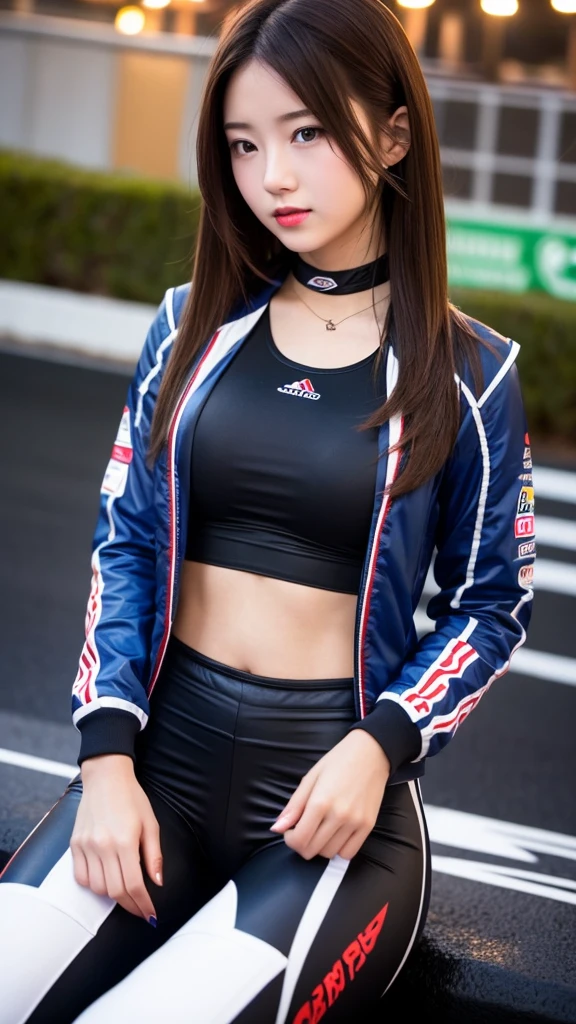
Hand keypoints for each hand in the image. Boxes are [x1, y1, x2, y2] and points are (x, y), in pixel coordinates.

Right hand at [71, 754, 162, 923]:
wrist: (106, 777)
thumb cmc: (131, 798)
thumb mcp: (151, 823)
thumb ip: (154, 855)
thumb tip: (157, 882)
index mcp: (124, 841)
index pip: (134, 885)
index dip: (143, 904)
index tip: (150, 915)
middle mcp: (102, 846)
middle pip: (115, 891)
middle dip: (130, 905)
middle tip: (140, 908)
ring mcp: (86, 846)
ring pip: (97, 888)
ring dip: (112, 896)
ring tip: (124, 892)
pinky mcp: (74, 844)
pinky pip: (81, 877)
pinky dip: (93, 885)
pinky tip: (104, 880)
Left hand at [270, 730, 390, 860]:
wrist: (371, 752)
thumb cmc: (337, 761)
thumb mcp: (310, 778)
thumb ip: (293, 806)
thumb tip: (276, 829)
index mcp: (320, 802)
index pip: (299, 840)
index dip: (289, 840)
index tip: (290, 830)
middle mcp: (339, 815)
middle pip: (312, 850)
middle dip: (301, 844)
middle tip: (302, 830)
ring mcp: (355, 822)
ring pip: (329, 853)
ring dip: (319, 847)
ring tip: (319, 830)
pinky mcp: (368, 826)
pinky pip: (349, 853)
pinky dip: (338, 849)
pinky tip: (335, 835)